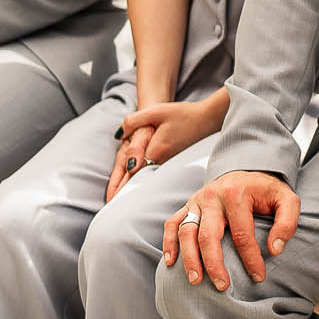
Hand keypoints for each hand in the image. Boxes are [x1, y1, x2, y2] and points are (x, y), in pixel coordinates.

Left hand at [107, 97, 227, 200]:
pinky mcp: (173, 162)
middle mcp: (162, 160)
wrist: (208, 118)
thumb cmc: (183, 114)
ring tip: (121, 202)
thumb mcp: (155, 111)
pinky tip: (140, 188)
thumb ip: (133, 121)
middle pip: (139, 180)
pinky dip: (145, 182)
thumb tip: (119, 135)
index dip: (120, 185)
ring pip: (147, 179)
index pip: (132, 171)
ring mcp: (169, 163)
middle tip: (111, 207)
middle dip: (124, 193)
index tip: (110, 199)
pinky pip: (155, 175)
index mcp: (156, 150)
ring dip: (134, 189)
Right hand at [164, 170, 299, 290]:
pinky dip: (169, 242)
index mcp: (236, 194)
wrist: (248, 171)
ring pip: (186, 232)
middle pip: (208, 236)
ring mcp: (196, 200)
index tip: (258, 277)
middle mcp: (212, 196)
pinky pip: (172, 223)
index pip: (242, 234)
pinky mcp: (188, 205)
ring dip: (189, 258)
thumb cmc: (267, 191)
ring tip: (196, 280)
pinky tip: (171, 262)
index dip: (250, 259)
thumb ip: (287, 223)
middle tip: (222, 286)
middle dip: (214, 264)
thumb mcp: (287, 199)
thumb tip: (274, 250)